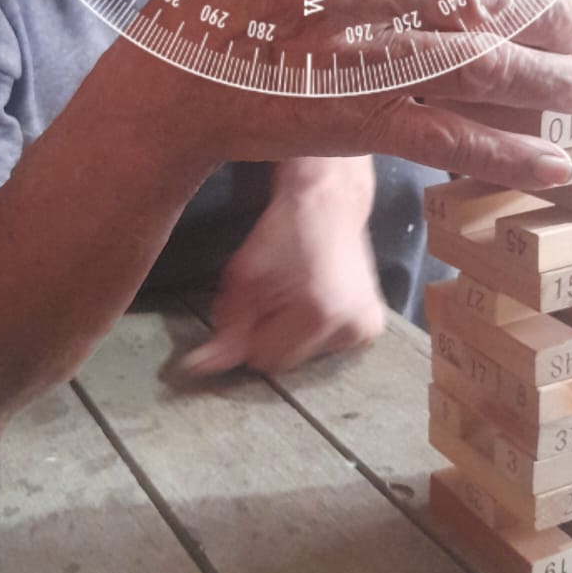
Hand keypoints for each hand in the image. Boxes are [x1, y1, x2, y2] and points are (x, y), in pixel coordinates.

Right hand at [112, 0, 571, 190]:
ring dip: (546, 84)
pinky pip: (444, 137)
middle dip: (547, 27)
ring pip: (473, 66)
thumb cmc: (229, 7)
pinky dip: (502, 153)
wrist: (170, 86)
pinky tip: (551, 164)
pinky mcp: (352, 122)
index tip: (550, 6)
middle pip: (472, 3)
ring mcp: (352, 56)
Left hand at [181, 158, 384, 375]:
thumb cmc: (283, 233)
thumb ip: (225, 329)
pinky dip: (315, 332)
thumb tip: (199, 368)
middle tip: (277, 298)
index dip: (250, 333)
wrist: (329, 204)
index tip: (256, 304)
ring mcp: (366, 329)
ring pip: (307, 358)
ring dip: (294, 334)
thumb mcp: (243, 277)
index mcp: (317, 313)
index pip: (264, 359)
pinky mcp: (372, 328)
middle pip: (287, 362)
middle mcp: (350, 326)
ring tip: (299, 296)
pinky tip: (316, 302)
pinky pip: (328, 349)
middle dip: (272, 335)